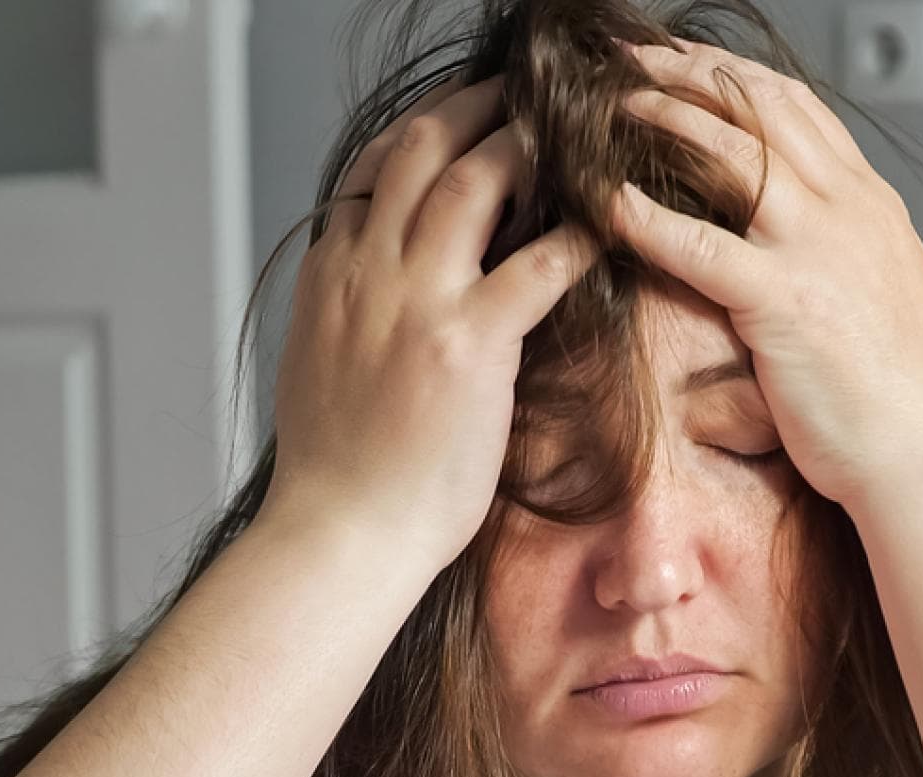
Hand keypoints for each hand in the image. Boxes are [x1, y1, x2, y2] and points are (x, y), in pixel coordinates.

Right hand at [262, 72, 601, 567]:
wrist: (340, 533)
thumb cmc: (337, 475)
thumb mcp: (318, 370)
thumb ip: (347, 316)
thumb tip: (373, 300)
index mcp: (329, 277)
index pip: (371, 171)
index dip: (421, 135)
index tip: (456, 122)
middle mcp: (367, 272)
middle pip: (421, 149)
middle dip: (476, 108)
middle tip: (521, 96)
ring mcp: (416, 302)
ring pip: (473, 182)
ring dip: (526, 148)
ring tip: (568, 137)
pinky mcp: (469, 344)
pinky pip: (537, 266)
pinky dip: (575, 237)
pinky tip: (604, 229)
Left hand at [608, 39, 922, 515]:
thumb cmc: (905, 399)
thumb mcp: (888, 300)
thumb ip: (844, 258)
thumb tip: (803, 258)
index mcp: (872, 207)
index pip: (800, 111)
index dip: (736, 78)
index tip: (688, 63)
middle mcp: (849, 211)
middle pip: (761, 107)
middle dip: (692, 72)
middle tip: (633, 59)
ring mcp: (819, 250)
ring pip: (731, 152)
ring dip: (665, 118)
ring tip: (611, 107)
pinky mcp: (785, 302)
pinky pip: (700, 243)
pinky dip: (647, 217)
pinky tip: (607, 204)